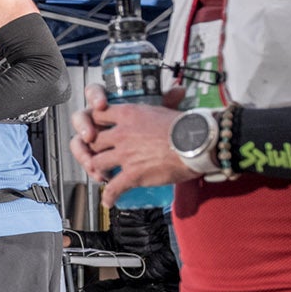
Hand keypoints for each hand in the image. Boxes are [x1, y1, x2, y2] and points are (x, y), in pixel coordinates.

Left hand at [74, 85, 193, 207]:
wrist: (197, 143)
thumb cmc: (187, 125)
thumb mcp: (168, 107)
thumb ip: (166, 99)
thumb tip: (178, 90)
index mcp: (128, 114)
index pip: (98, 116)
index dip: (94, 125)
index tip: (96, 131)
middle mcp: (121, 133)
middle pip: (94, 142)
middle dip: (93, 150)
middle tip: (98, 156)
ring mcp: (124, 154)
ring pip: (97, 163)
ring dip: (98, 171)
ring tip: (102, 176)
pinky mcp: (132, 174)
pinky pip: (112, 188)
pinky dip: (109, 196)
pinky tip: (109, 201)